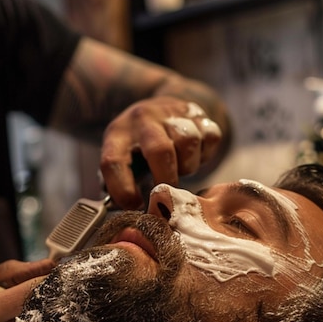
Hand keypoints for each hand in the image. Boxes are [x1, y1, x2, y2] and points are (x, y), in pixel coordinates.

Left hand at [99, 96, 222, 208]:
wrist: (162, 109)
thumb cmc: (139, 147)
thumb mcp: (122, 159)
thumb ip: (122, 185)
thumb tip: (136, 212)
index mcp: (117, 134)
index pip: (113, 162)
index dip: (123, 190)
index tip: (135, 205)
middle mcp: (143, 119)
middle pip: (159, 151)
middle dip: (166, 179)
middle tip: (167, 194)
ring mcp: (172, 113)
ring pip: (188, 144)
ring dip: (186, 166)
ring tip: (179, 169)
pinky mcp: (198, 114)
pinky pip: (209, 139)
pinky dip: (204, 155)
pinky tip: (193, 156)